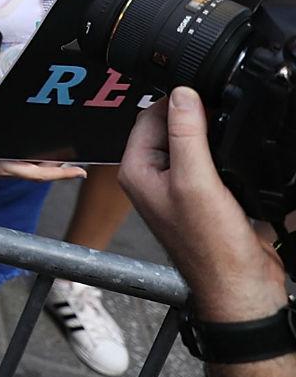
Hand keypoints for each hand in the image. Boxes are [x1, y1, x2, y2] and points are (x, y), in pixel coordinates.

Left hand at [120, 88, 286, 321]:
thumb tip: (182, 94)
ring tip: (229, 133)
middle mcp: (152, 177)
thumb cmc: (210, 245)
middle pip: (170, 127)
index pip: (148, 117)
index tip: (203, 92)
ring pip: (191, 143)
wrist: (240, 285)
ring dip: (209, 134)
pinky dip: (222, 153)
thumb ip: (186, 134)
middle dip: (194, 116)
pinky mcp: (203, 197)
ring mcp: (178, 187)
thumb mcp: (195, 180)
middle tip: (221, 111)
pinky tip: (236, 154)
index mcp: (137, 170)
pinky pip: (209, 162)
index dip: (176, 100)